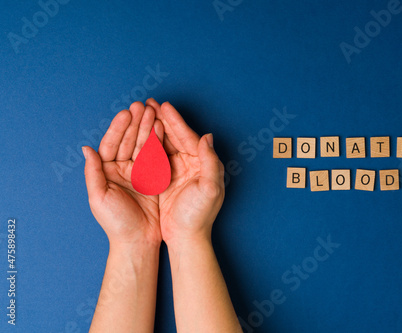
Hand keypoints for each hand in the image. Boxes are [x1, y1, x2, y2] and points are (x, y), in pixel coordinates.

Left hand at [83, 102, 164, 247]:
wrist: (138, 241)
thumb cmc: (115, 223)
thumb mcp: (99, 198)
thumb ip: (93, 173)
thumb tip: (86, 149)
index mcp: (107, 172)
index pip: (111, 145)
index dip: (118, 128)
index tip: (126, 113)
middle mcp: (122, 169)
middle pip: (128, 141)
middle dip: (135, 123)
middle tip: (142, 105)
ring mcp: (139, 172)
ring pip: (142, 145)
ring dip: (147, 128)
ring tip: (153, 111)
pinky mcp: (154, 178)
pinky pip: (156, 156)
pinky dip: (159, 142)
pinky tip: (162, 128)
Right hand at [145, 98, 224, 246]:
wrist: (187, 238)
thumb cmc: (199, 216)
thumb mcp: (209, 189)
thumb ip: (211, 162)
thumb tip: (208, 136)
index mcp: (203, 163)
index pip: (188, 137)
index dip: (175, 121)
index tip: (164, 105)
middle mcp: (192, 164)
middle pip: (175, 136)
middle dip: (162, 119)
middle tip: (149, 102)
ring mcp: (178, 170)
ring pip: (165, 143)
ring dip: (154, 127)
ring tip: (142, 112)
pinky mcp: (166, 179)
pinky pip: (156, 156)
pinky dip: (148, 143)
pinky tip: (138, 134)